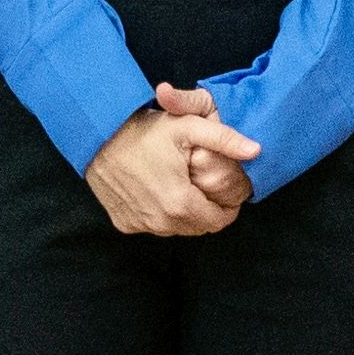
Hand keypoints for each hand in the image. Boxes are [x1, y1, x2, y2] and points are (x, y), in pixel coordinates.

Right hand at [86, 101, 255, 237]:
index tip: (225, 192)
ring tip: (180, 184)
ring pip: (175, 228)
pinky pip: (152, 225)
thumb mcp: (188, 126)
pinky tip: (157, 188)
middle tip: (202, 184)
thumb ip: (225, 139)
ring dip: (183, 212)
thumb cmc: (143, 129)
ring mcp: (139, 224)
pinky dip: (159, 213)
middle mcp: (160, 222)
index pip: (219, 221)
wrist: (97, 135)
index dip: (227, 207)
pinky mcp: (124, 222)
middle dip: (206, 209)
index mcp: (180, 204)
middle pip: (198, 227)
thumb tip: (257, 150)